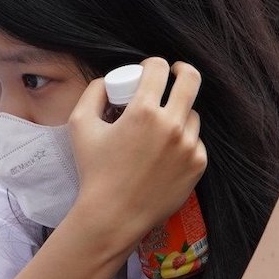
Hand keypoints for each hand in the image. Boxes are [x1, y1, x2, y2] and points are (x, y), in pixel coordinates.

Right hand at [67, 58, 206, 245]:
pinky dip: (183, 141)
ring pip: (192, 114)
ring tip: (161, 126)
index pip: (159, 68)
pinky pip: (195, 142)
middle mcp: (172, 125)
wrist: (114, 215)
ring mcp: (189, 145)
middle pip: (190, 80)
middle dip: (182, 71)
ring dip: (180, 111)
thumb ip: (93, 93)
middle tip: (174, 75)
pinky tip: (165, 153)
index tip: (148, 70)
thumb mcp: (80, 126)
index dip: (152, 64)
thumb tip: (109, 81)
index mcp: (144, 111)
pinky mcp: (198, 164)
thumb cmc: (94, 171)